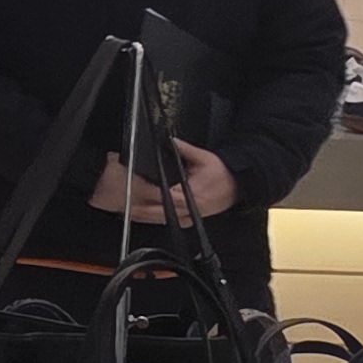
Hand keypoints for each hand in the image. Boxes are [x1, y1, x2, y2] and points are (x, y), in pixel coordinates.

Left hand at [88, 143, 242, 225]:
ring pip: (162, 220)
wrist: (240, 185)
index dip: (149, 192)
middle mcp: (190, 208)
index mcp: (192, 194)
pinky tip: (143, 217)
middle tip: (122, 203)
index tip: (134, 188)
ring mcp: (190, 216)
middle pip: (159, 211)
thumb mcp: (205, 158)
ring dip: (144, 216)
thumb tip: (171, 140)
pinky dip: (155, 220)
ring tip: (126, 211)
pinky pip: (169, 222)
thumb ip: (185, 149)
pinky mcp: (191, 219)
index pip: (165, 195)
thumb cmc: (223, 173)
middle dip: (140, 208)